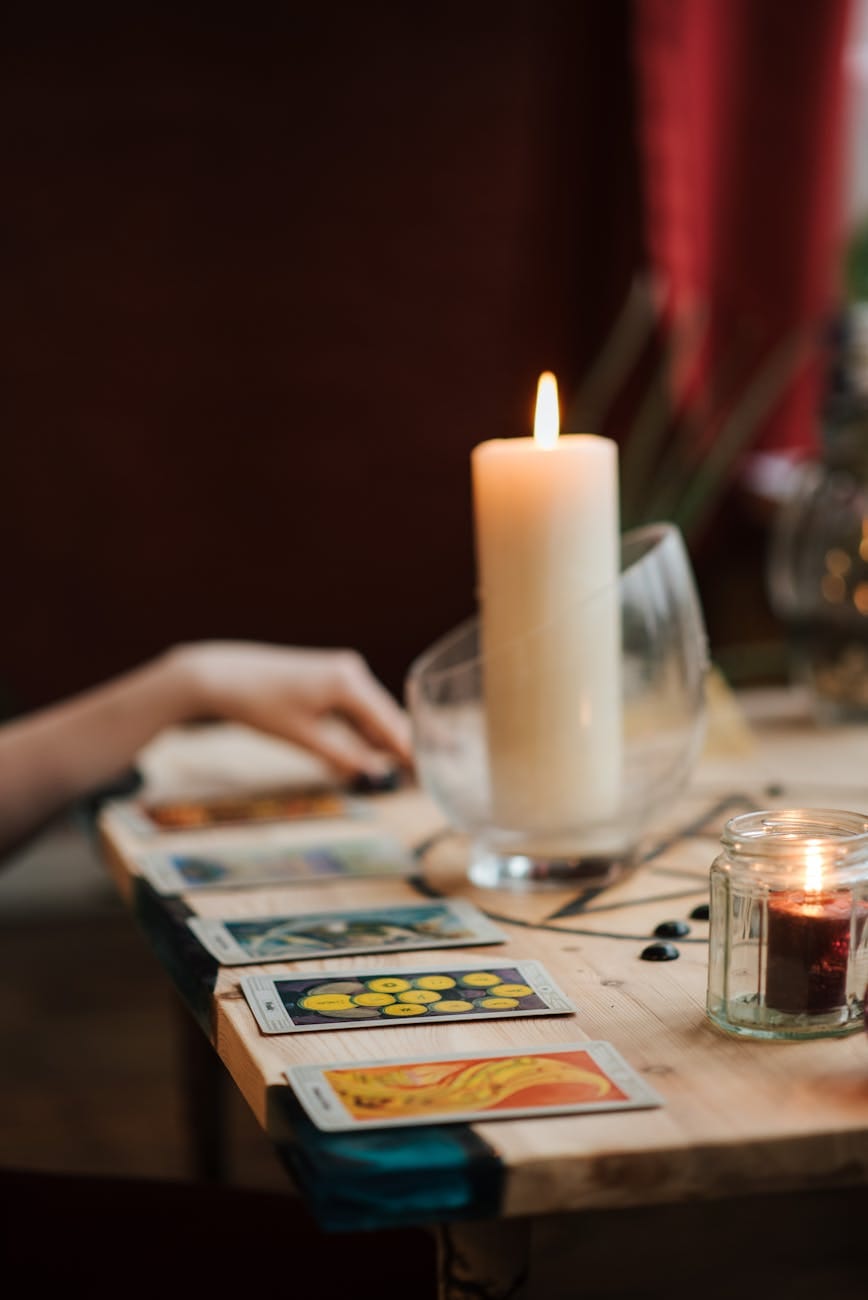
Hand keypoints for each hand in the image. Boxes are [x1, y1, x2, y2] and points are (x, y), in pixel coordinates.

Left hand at [170, 641, 412, 777]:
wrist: (222, 676)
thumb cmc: (259, 704)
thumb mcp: (304, 737)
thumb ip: (343, 756)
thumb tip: (375, 775)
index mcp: (349, 682)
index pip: (390, 724)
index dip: (410, 752)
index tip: (428, 774)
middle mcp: (352, 672)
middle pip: (386, 717)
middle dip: (400, 749)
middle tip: (421, 778)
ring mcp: (342, 672)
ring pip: (370, 715)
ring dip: (377, 744)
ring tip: (395, 774)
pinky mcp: (329, 678)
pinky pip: (354, 709)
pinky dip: (358, 732)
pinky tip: (363, 756)